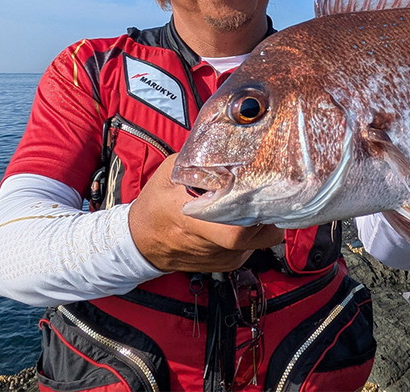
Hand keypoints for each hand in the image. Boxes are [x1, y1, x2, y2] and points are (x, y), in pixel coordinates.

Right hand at [128, 154, 283, 271]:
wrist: (141, 243)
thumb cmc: (154, 208)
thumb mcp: (170, 173)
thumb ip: (200, 160)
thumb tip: (227, 146)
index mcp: (197, 223)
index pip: (239, 229)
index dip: (257, 209)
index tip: (261, 189)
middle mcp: (213, 245)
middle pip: (261, 234)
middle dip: (268, 210)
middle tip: (264, 191)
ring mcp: (224, 257)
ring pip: (262, 240)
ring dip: (262, 220)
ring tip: (248, 202)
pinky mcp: (229, 262)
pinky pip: (253, 245)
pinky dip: (253, 230)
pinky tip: (237, 217)